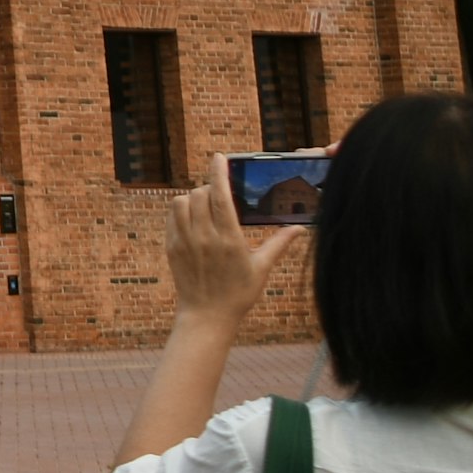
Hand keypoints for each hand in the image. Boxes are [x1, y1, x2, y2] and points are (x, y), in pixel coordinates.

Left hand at [111, 178, 307, 469]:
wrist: (207, 316)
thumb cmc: (239, 293)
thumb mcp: (262, 269)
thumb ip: (279, 244)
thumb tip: (300, 228)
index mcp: (229, 238)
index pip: (220, 194)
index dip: (219, 171)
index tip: (219, 156)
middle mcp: (204, 236)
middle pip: (200, 194)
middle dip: (210, 188)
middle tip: (220, 194)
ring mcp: (185, 241)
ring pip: (181, 202)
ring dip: (193, 198)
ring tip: (206, 206)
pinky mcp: (172, 247)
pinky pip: (172, 217)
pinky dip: (181, 211)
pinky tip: (193, 219)